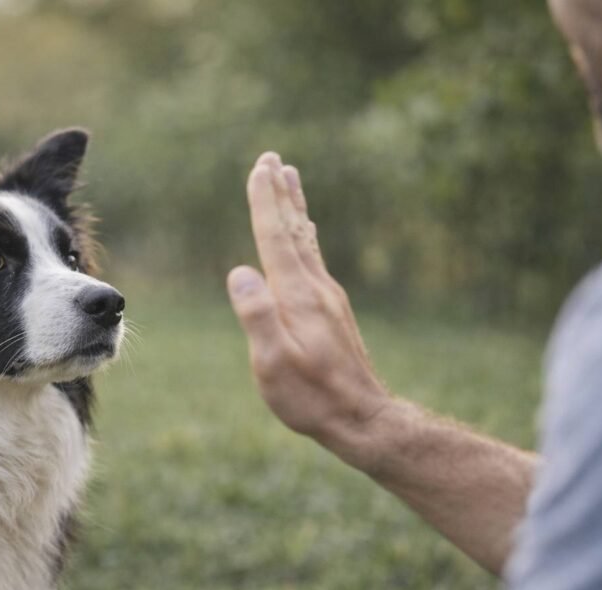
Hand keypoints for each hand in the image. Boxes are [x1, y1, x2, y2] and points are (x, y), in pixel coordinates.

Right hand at [227, 153, 392, 471]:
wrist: (361, 417)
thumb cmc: (311, 396)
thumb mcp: (273, 362)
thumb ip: (257, 315)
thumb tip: (239, 270)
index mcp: (297, 295)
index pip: (275, 237)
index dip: (265, 201)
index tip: (260, 168)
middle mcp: (316, 288)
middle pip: (294, 230)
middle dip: (281, 194)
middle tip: (274, 159)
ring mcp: (328, 298)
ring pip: (307, 242)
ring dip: (296, 209)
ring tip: (293, 181)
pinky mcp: (333, 311)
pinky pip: (314, 260)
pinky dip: (304, 237)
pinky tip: (305, 237)